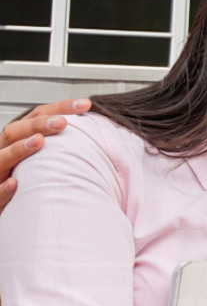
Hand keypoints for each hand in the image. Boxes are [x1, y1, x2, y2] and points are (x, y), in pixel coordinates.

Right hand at [0, 99, 91, 213]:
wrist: (6, 200)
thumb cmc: (30, 176)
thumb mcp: (43, 155)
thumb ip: (62, 141)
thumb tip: (97, 127)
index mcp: (16, 138)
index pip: (34, 116)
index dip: (59, 108)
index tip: (85, 104)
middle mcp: (2, 152)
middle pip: (14, 132)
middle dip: (37, 125)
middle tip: (62, 122)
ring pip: (0, 158)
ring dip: (19, 149)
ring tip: (38, 141)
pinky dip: (3, 188)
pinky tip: (15, 183)